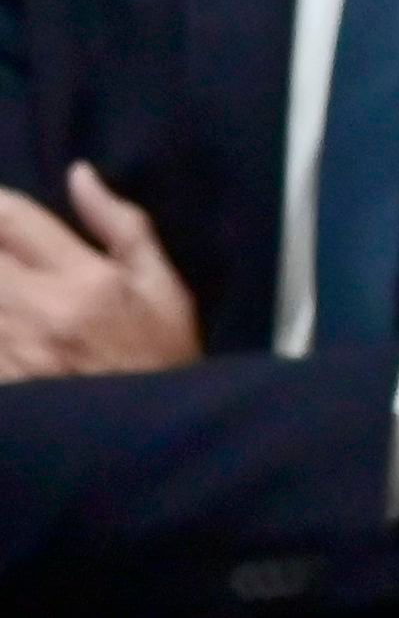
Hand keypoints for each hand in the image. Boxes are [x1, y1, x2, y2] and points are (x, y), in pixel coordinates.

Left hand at [0, 165, 200, 381]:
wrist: (151, 442)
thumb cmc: (161, 359)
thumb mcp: (163, 289)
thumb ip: (122, 227)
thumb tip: (81, 175)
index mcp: (82, 279)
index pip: (9, 216)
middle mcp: (35, 309)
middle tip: (4, 254)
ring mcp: (7, 347)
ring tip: (9, 289)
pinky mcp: (0, 377)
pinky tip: (7, 323)